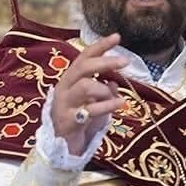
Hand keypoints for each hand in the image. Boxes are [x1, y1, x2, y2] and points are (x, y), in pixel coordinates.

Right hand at [52, 33, 126, 155]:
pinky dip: (108, 106)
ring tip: (116, 98)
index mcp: (70, 79)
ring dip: (104, 90)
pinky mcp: (69, 120)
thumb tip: (114, 83)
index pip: (83, 57)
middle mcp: (65, 88)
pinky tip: (120, 104)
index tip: (117, 37)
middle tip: (125, 61)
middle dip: (105, 62)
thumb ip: (102, 91)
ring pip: (85, 86)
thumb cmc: (78, 121)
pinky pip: (91, 110)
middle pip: (83, 67)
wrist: (61, 147)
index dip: (100, 46)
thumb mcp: (92, 103)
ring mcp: (65, 104)